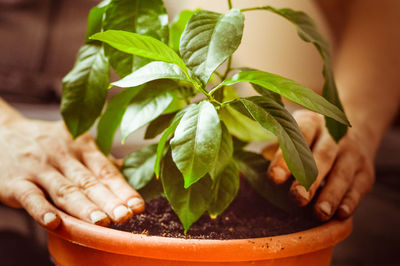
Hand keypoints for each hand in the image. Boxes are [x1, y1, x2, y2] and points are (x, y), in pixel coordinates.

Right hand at [0, 118, 144, 228]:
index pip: (106, 171)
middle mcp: (64, 155)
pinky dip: (42, 210)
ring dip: (83, 207)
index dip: (123, 189)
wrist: (2, 132)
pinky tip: (54, 222)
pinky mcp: (16, 181)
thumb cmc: (46, 144)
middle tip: (125, 216)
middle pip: (89, 181)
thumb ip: (98, 159)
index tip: (138, 206)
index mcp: (82, 146)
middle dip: (109, 200)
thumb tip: (125, 170)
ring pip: (65, 190)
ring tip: (101, 222)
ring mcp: (40, 168)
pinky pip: (30, 196)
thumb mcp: (74, 144)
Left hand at [264, 110, 374, 220]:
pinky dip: (351, 200)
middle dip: (309, 179)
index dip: (286, 158)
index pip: (298, 137)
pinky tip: (341, 214)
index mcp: (310, 122)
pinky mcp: (365, 172)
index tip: (274, 179)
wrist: (354, 130)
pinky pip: (358, 186)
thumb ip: (276, 146)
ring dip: (331, 194)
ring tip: (319, 213)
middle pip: (322, 157)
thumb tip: (247, 168)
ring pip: (341, 173)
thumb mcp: (293, 131)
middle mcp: (334, 135)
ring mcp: (352, 153)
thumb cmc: (309, 138)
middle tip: (297, 198)